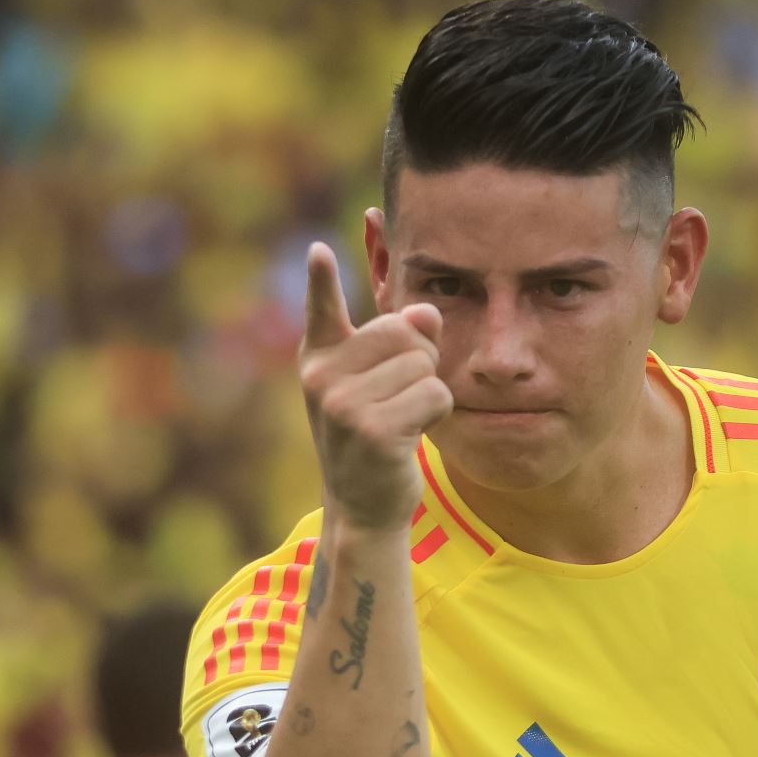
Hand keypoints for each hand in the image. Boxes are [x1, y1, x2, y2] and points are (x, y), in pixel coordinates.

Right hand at [298, 243, 453, 531]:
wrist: (364, 505)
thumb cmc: (376, 434)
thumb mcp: (381, 383)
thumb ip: (403, 340)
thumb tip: (426, 312)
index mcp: (320, 359)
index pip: (321, 310)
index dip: (321, 279)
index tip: (320, 251)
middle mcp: (322, 378)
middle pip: (403, 332)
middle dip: (420, 359)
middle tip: (401, 394)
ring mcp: (343, 405)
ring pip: (423, 365)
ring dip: (429, 391)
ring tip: (403, 418)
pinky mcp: (373, 431)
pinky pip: (435, 394)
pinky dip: (437, 412)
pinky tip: (412, 435)